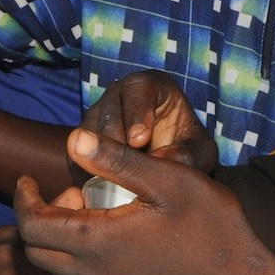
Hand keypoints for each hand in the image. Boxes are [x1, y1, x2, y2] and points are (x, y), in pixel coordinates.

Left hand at [15, 129, 274, 274]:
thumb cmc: (212, 231)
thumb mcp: (170, 180)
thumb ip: (117, 160)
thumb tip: (72, 139)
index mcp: (95, 241)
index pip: (30, 225)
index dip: (22, 200)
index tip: (26, 181)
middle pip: (35, 250)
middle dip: (40, 219)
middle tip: (74, 195)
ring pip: (57, 270)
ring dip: (60, 242)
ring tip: (94, 216)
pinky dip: (80, 264)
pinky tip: (114, 246)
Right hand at [80, 70, 217, 174]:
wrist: (165, 164)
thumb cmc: (185, 149)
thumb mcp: (198, 153)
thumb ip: (188, 154)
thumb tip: (163, 160)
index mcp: (149, 86)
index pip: (137, 89)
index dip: (136, 112)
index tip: (139, 141)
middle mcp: (118, 95)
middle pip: (108, 111)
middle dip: (114, 140)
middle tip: (124, 166)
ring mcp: (96, 115)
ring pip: (88, 133)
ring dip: (99, 158)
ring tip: (116, 181)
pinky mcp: (82, 140)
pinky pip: (76, 154)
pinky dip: (87, 171)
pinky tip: (101, 187)